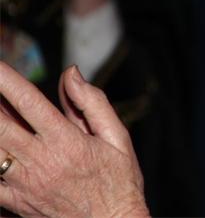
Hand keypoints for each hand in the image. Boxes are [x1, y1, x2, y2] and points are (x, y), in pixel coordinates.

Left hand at [0, 62, 147, 216]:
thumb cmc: (120, 183)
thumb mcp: (118, 138)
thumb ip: (92, 103)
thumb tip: (71, 74)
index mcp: (66, 141)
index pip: (28, 102)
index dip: (7, 80)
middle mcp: (40, 161)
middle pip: (0, 125)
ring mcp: (23, 185)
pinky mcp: (14, 204)